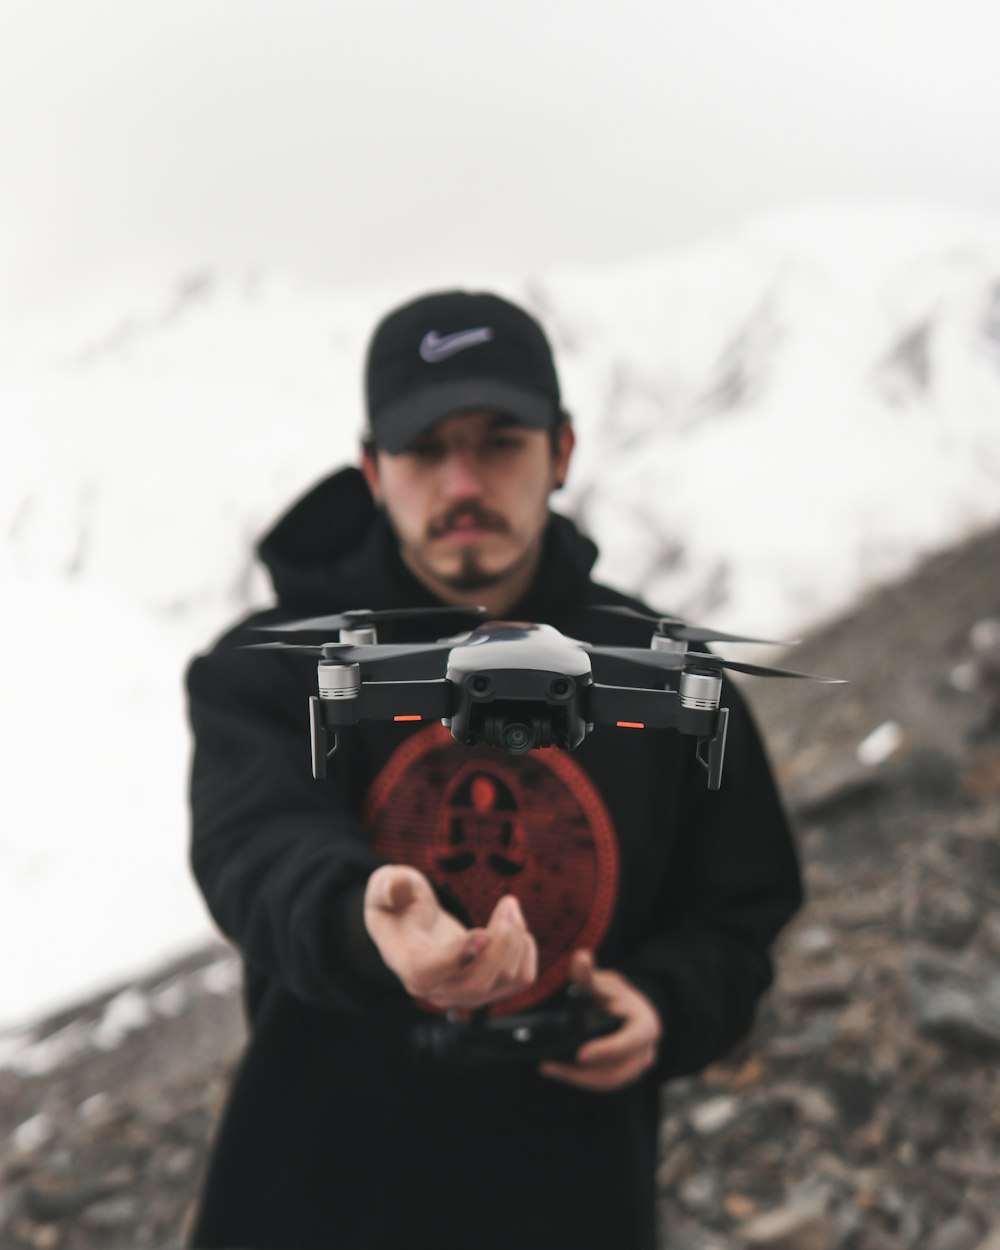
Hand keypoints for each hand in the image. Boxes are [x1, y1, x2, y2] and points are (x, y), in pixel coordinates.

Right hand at [363, 865, 537, 1009]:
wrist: (412, 926)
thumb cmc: (398, 904)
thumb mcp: (385, 887)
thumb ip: (389, 885)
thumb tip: (396, 888)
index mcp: (405, 962)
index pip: (427, 974)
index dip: (456, 957)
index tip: (482, 932)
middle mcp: (434, 989)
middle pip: (476, 984)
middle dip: (502, 941)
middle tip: (508, 902)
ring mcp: (463, 994)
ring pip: (504, 980)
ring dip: (516, 938)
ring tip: (509, 906)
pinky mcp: (488, 990)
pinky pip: (520, 980)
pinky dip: (526, 951)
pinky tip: (516, 928)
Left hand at [539, 950, 661, 1091]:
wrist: (632, 1012)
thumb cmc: (617, 996)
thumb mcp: (605, 983)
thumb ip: (590, 976)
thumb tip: (580, 957)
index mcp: (644, 1026)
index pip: (627, 1042)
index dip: (605, 1050)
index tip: (580, 1055)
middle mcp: (645, 1051)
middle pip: (616, 1071)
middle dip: (582, 1073)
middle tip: (550, 1066)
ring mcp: (637, 1068)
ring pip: (608, 1082)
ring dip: (577, 1079)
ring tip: (549, 1068)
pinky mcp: (625, 1077)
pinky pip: (603, 1084)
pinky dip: (580, 1080)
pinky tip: (558, 1071)